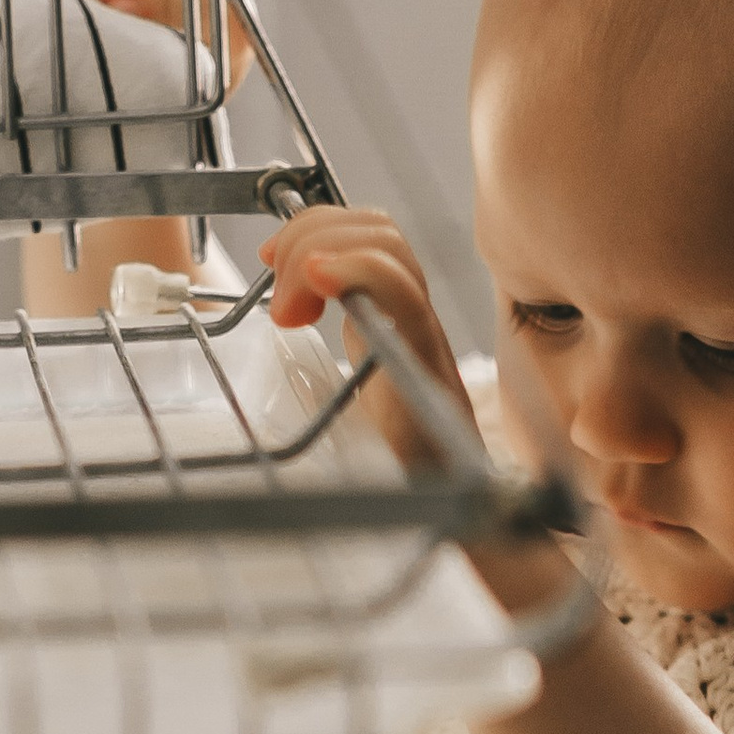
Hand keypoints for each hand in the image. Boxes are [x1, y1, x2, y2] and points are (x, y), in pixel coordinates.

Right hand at [261, 202, 482, 470]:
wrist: (454, 477)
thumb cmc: (420, 481)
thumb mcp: (392, 483)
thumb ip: (373, 484)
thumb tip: (331, 500)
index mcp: (421, 367)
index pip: (403, 290)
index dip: (359, 270)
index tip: (309, 279)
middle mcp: (418, 326)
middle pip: (384, 240)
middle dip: (315, 248)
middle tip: (283, 310)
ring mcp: (403, 309)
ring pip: (371, 233)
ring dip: (312, 240)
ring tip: (280, 287)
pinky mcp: (383, 306)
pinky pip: (357, 248)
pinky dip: (315, 244)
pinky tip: (288, 274)